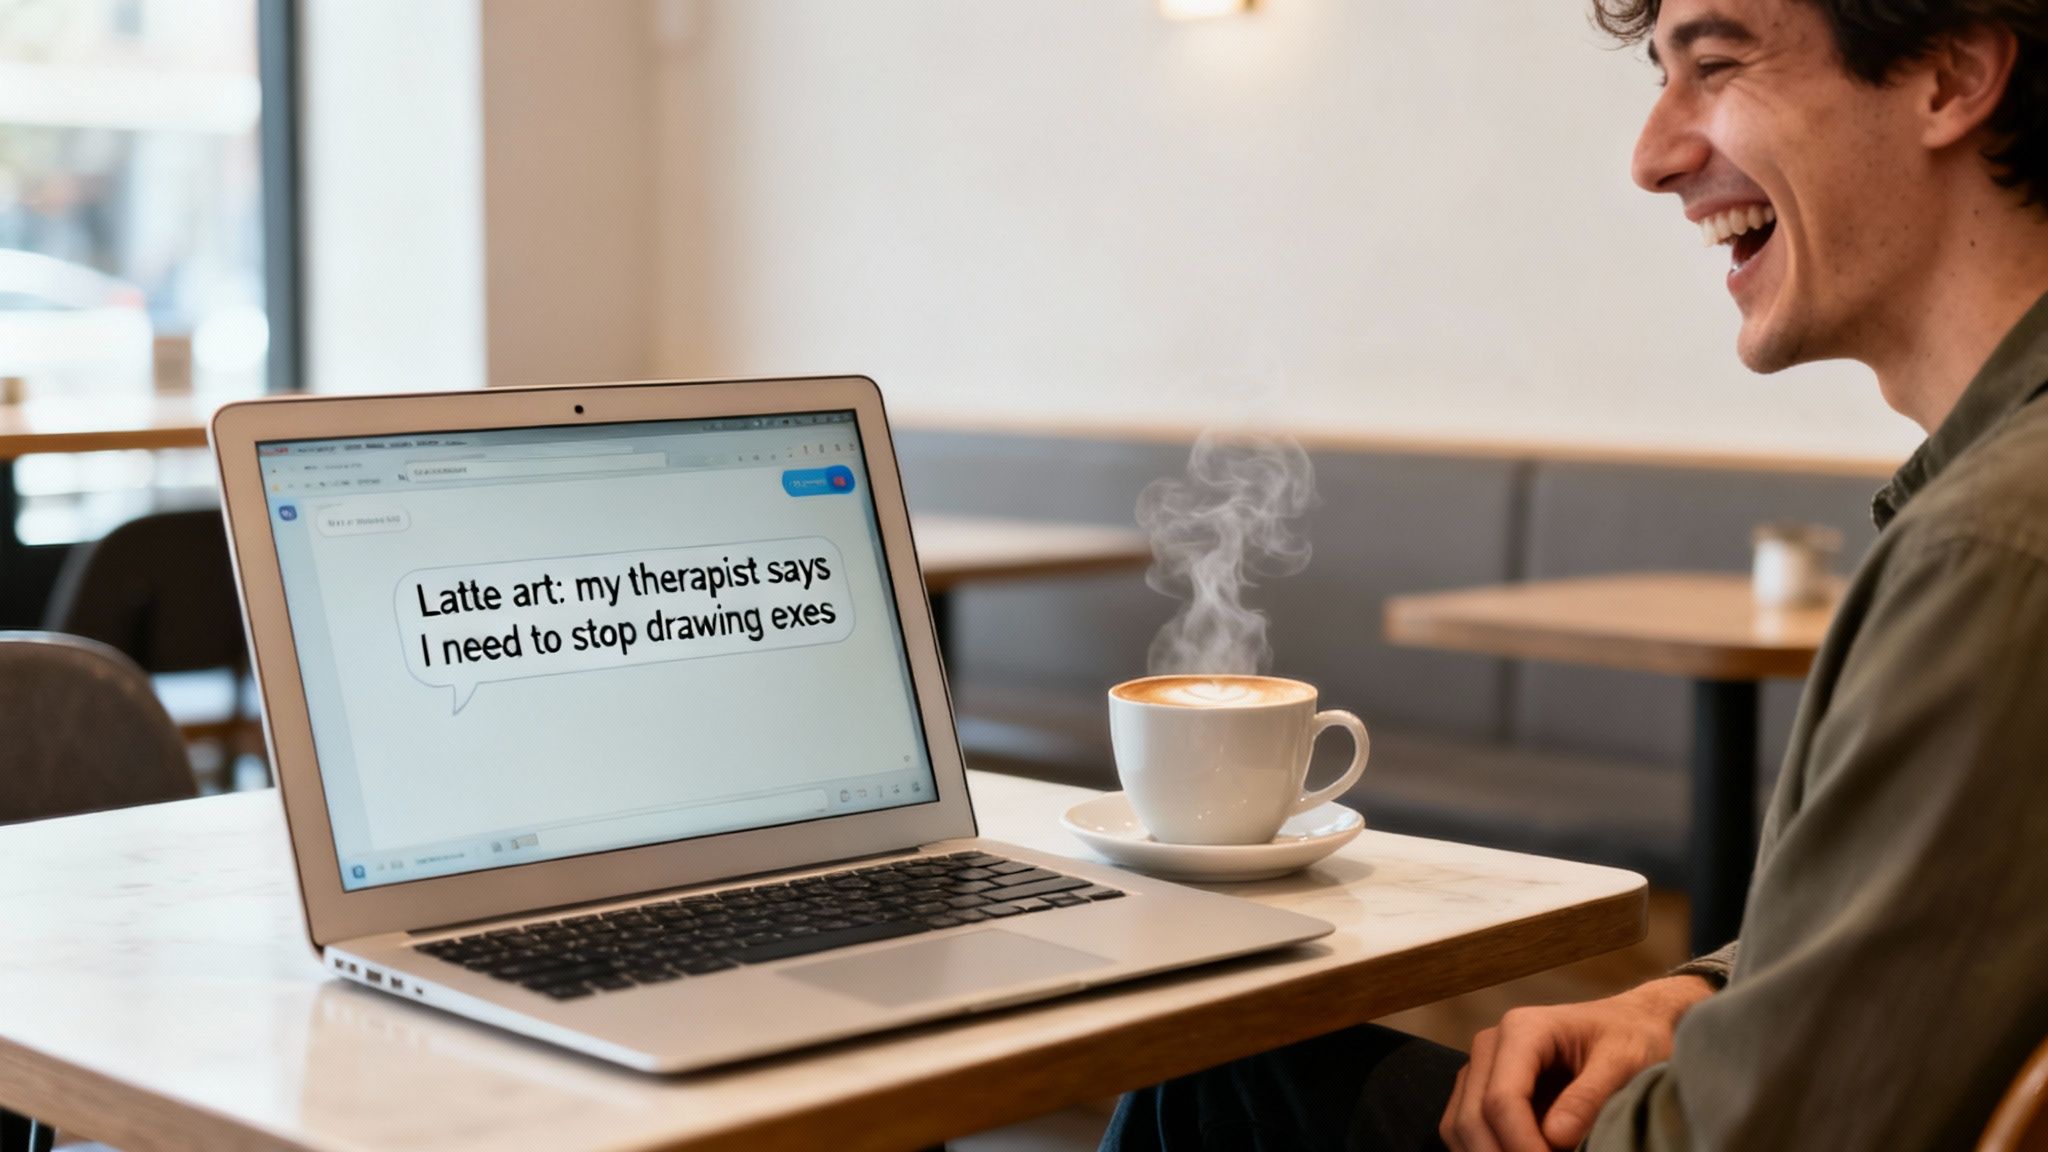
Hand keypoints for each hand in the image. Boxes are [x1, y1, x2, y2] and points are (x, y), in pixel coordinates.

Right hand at [1439, 975, 1714, 1151]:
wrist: (1628, 1024)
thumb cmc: (1630, 1037)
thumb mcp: (1623, 1061)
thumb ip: (1589, 1097)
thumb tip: (1554, 1138)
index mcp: (1522, 1030)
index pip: (1502, 1099)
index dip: (1522, 1146)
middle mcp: (1491, 1046)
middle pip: (1472, 1118)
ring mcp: (1482, 1068)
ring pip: (1460, 1127)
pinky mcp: (1482, 1089)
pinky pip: (1466, 1130)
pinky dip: (1487, 1151)